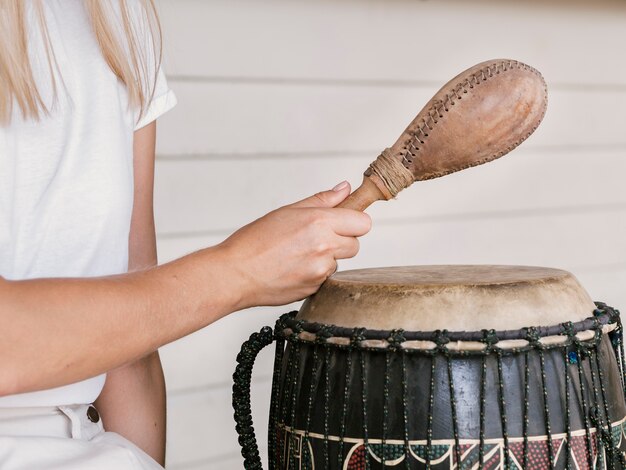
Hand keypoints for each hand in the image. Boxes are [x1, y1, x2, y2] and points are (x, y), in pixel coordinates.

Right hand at [219, 181, 371, 307]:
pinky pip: (326, 278)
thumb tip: (345, 189)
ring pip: (339, 262)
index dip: (353, 222)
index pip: (363, 223)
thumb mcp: (288, 211)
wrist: (235, 274)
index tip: (342, 222)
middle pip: (355, 244)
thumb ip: (322, 200)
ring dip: (326, 258)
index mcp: (320, 222)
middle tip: (314, 238)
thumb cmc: (255, 240)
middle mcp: (325, 246)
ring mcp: (321, 270)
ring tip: (297, 255)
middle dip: (341, 241)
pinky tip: (293, 269)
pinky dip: (315, 273)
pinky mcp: (315, 288)